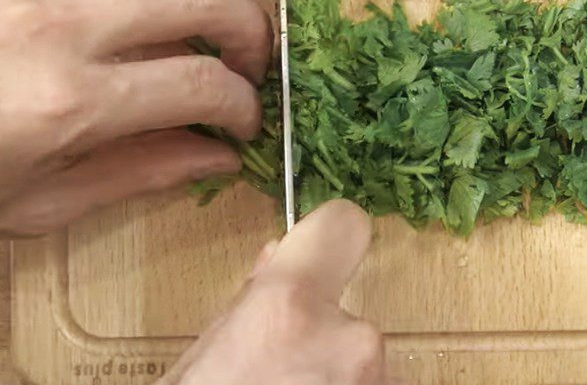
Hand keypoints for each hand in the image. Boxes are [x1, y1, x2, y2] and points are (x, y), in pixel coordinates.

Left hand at [0, 0, 271, 236]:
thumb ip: (141, 172)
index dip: (242, 104)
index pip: (199, 84)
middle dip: (250, 32)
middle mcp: (60, 25)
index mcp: (65, 102)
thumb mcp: (38, 200)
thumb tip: (217, 156)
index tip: (246, 120)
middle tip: (249, 63)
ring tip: (216, 8)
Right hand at [161, 200, 386, 384]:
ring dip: (333, 375)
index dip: (330, 235)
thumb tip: (277, 261)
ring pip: (360, 361)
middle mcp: (348, 340)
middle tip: (281, 367)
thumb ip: (249, 300)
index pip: (345, 225)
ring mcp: (373, 381)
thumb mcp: (205, 354)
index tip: (320, 252)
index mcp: (289, 307)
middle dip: (323, 335)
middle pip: (349, 312)